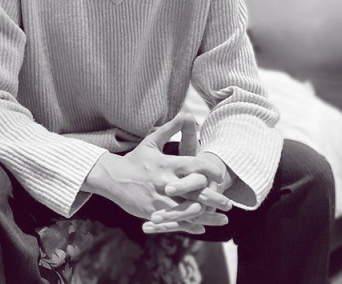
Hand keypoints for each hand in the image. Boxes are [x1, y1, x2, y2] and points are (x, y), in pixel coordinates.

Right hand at [143, 119, 233, 234]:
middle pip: (195, 192)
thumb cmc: (136, 159)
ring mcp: (158, 199)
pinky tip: (201, 227)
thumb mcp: (151, 141)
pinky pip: (175, 221)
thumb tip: (187, 114)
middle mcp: (164, 182)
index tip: (220, 174)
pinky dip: (190, 226)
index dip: (210, 169)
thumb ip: (170, 128)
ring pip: (188, 211)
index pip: (194, 165)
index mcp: (166, 164)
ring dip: (207, 217)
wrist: (112, 178)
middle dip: (215, 198)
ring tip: (222, 219)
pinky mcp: (152, 213)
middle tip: (229, 204)